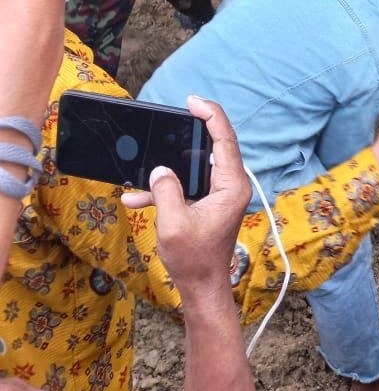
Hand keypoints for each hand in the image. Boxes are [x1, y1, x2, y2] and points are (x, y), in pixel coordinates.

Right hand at [122, 95, 250, 294]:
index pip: (225, 139)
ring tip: (150, 154)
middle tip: (175, 115)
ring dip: (171, 163)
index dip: (211, 115)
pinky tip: (134, 198)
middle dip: (192, 131)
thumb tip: (159, 170)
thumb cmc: (194, 259)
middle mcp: (230, 185)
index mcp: (232, 185)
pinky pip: (187, 186)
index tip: (192, 101)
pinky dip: (164, 189)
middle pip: (213, 146)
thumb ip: (165, 190)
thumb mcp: (174, 223)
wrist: (202, 288)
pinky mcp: (207, 204)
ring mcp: (220, 194)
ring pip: (196, 165)